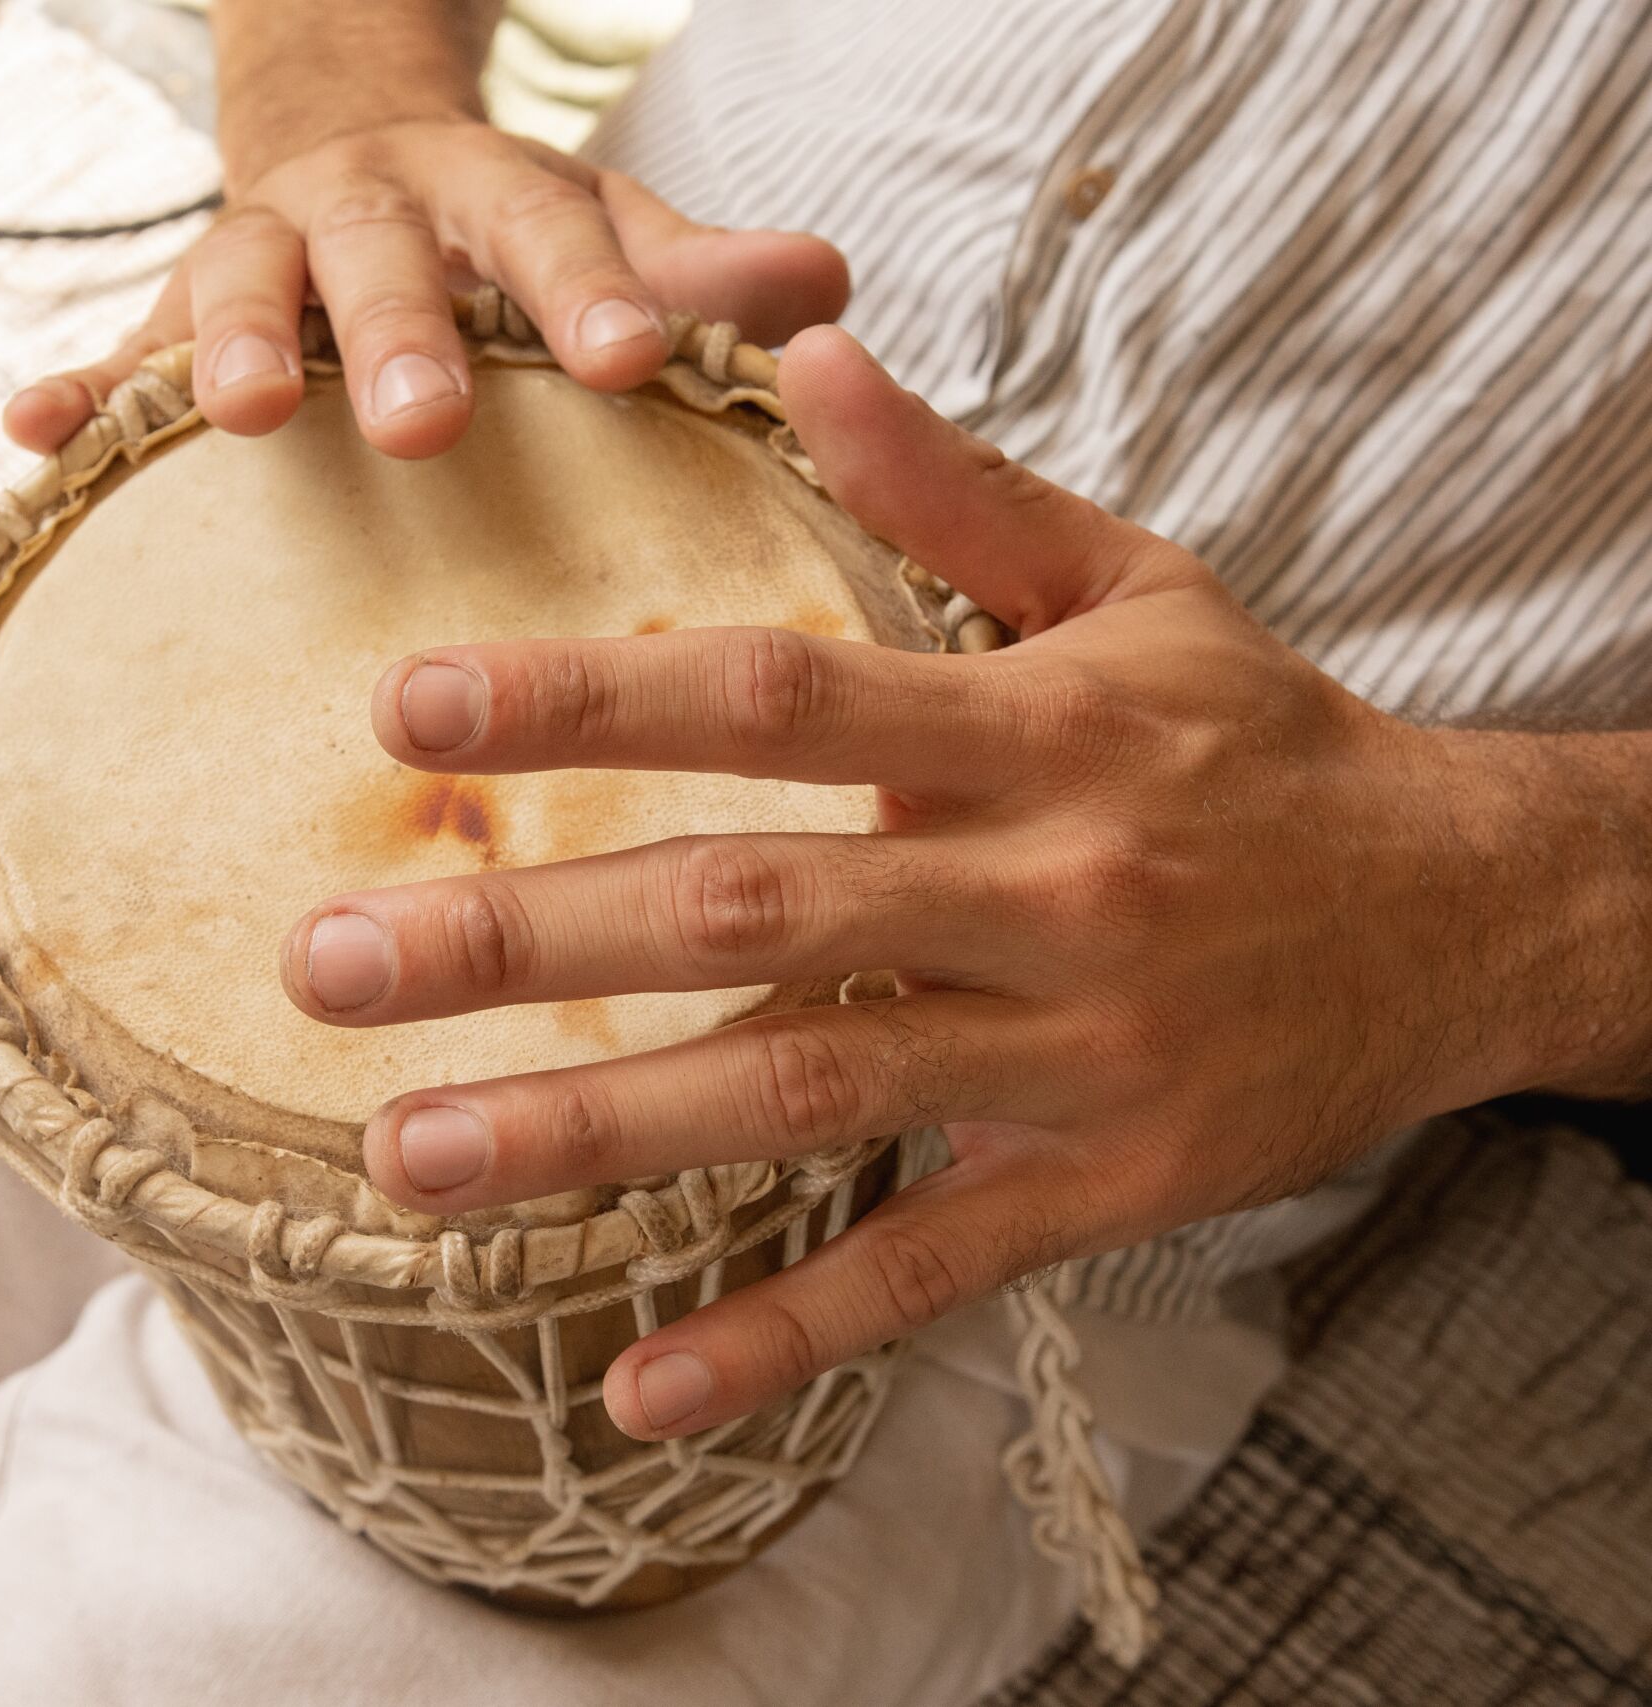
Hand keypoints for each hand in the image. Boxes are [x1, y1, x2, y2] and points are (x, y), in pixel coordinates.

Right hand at [3, 122, 848, 459]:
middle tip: (427, 427)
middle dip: (400, 334)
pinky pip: (116, 356)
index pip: (551, 233)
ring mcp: (257, 258)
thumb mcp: (606, 238)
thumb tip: (829, 283)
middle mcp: (367, 210)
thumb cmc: (506, 241)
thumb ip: (699, 273)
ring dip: (228, 352)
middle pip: (382, 255)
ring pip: (235, 287)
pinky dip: (78, 394)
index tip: (633, 359)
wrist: (351, 152)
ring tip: (235, 421)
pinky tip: (30, 436)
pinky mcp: (169, 322)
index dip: (590, 291)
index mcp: (492, 193)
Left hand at [279, 325, 1636, 1440]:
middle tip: (324, 962)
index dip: (589, 703)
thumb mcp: (1132, 582)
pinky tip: (639, 1391)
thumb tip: (805, 353)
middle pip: (751, 912)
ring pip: (809, 1097)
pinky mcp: (1104, 1185)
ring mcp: (1074, 1051)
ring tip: (404, 1156)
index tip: (409, 709)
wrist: (1467, 915)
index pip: (776, 697)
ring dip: (597, 1134)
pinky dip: (784, 1335)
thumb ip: (954, 489)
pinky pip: (926, 1268)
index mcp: (1035, 728)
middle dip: (526, 939)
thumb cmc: (1261, 737)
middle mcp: (1047, 887)